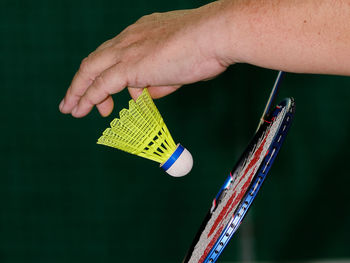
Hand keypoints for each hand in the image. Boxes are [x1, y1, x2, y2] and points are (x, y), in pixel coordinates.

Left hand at [59, 3, 230, 117]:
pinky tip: (81, 110)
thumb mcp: (179, 67)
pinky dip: (88, 97)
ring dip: (78, 91)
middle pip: (96, 60)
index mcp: (141, 33)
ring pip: (91, 70)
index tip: (109, 93)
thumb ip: (160, 82)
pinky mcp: (129, 66)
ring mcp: (127, 51)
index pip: (115, 53)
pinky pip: (101, 84)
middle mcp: (129, 38)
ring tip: (71, 109)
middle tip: (75, 100)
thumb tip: (148, 94)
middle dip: (83, 82)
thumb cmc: (206, 48)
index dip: (107, 73)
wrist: (215, 34)